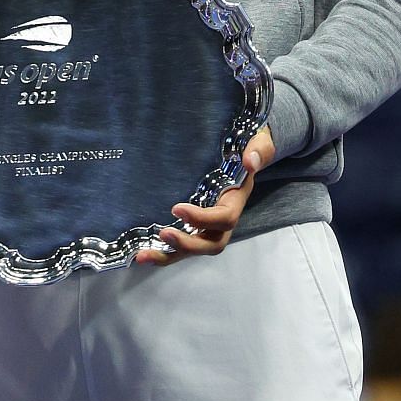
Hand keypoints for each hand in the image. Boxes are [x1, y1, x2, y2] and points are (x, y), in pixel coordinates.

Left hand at [134, 126, 274, 264]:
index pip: (224, 219)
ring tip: (142, 256)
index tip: (177, 208)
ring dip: (168, 255)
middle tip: (163, 234)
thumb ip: (258, 150)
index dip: (203, 219)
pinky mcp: (194, 225)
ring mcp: (208, 225)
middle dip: (186, 244)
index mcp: (236, 201)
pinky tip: (141, 252)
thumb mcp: (259, 143)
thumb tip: (251, 160)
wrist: (245, 155)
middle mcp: (223, 219)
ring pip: (193, 249)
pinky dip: (163, 249)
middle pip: (209, 244)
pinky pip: (181, 242)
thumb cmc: (249, 150)